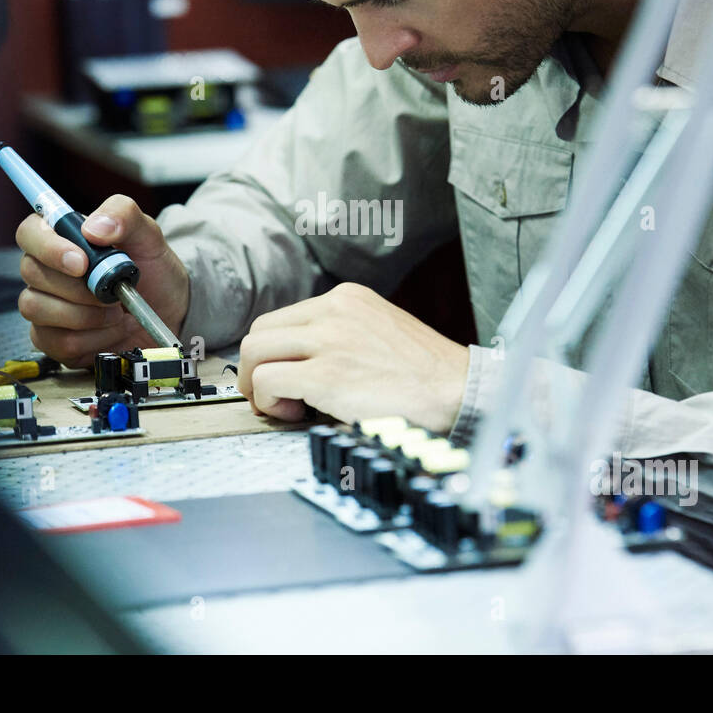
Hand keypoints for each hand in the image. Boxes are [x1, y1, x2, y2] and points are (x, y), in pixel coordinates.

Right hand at [15, 194, 189, 367]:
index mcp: (63, 238)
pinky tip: (111, 330)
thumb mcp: (148, 235)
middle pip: (31, 272)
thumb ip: (123, 215)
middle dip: (77, 287)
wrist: (170, 311)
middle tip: (110, 292)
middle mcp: (47, 270)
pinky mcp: (53, 339)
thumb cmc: (152, 270)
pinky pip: (57, 342)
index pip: (30, 232)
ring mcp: (46, 306)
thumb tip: (94, 227)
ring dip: (84, 315)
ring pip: (36, 308)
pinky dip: (92, 339)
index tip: (81, 262)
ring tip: (115, 312)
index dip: (48, 247)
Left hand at [237, 282, 470, 432]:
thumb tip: (298, 362)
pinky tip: (294, 413)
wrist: (458, 392)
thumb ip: (340, 335)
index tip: (287, 377)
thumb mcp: (379, 331)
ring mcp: (329, 340)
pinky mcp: (326, 374)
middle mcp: (334, 311)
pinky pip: (268, 381)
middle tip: (275, 396)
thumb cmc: (425, 375)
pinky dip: (269, 402)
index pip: (283, 319)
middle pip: (260, 332)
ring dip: (257, 385)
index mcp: (346, 299)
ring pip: (254, 353)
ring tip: (283, 406)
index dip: (274, 353)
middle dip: (256, 368)